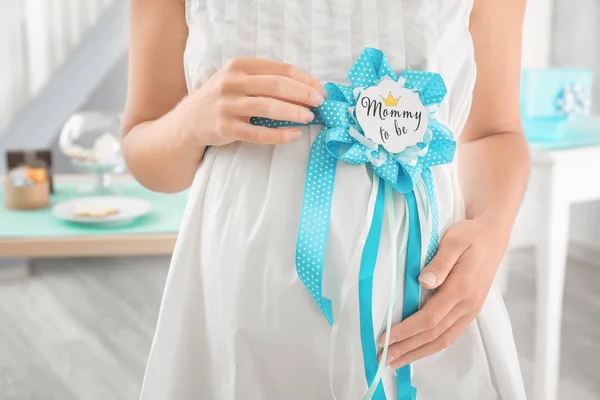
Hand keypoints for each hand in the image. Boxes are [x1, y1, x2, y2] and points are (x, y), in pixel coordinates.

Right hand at [174, 58, 326, 146]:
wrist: (189, 121)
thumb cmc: (223, 98)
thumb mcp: (238, 79)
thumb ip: (265, 79)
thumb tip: (306, 88)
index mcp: (239, 66)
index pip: (280, 69)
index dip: (304, 79)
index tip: (320, 90)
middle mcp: (232, 82)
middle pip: (276, 85)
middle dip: (303, 94)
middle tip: (320, 103)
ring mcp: (227, 105)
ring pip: (268, 107)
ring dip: (293, 112)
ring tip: (310, 117)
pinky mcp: (225, 128)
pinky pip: (258, 133)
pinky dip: (279, 135)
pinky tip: (294, 134)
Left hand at [378, 217, 509, 368]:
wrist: (492, 235)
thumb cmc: (470, 236)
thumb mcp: (453, 241)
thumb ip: (439, 263)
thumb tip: (423, 281)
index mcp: (462, 289)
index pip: (429, 319)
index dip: (406, 331)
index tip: (386, 338)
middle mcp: (468, 305)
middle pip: (434, 335)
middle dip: (407, 348)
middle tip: (384, 358)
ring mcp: (471, 310)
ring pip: (443, 340)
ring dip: (419, 352)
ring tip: (397, 360)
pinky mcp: (470, 310)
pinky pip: (450, 335)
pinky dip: (432, 346)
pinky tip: (419, 350)